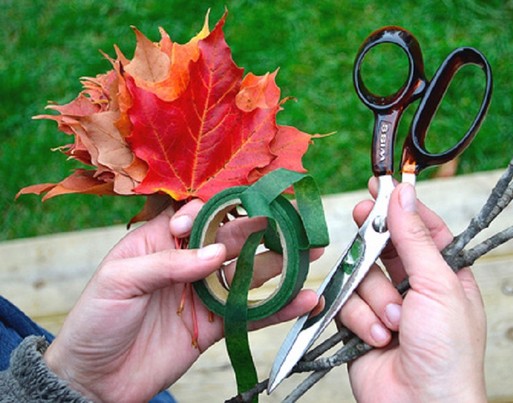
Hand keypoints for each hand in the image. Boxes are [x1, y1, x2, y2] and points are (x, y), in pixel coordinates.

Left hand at [45, 202, 317, 401]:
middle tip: (297, 224)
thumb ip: (168, 263)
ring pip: (250, 273)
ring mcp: (205, 293)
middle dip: (266, 230)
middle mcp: (189, 261)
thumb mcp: (120, 280)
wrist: (95, 379)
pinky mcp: (216, 324)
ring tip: (312, 254)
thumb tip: (217, 253)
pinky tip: (303, 300)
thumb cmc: (95, 320)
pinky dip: (278, 307)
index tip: (231, 217)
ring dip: (282, 264)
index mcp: (161, 240)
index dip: (219, 211)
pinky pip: (251, 312)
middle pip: (234, 239)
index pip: (198, 214)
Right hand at [338, 181, 486, 401]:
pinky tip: (377, 338)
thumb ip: (414, 238)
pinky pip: (347, 302)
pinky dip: (360, 319)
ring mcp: (386, 304)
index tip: (380, 185)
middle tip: (362, 216)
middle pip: (384, 245)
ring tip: (394, 324)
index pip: (422, 227)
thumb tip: (401, 195)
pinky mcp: (360, 324)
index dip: (401, 207)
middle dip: (374, 242)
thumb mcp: (437, 285)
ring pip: (362, 274)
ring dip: (375, 299)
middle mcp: (414, 286)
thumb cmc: (447, 352)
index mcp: (445, 273)